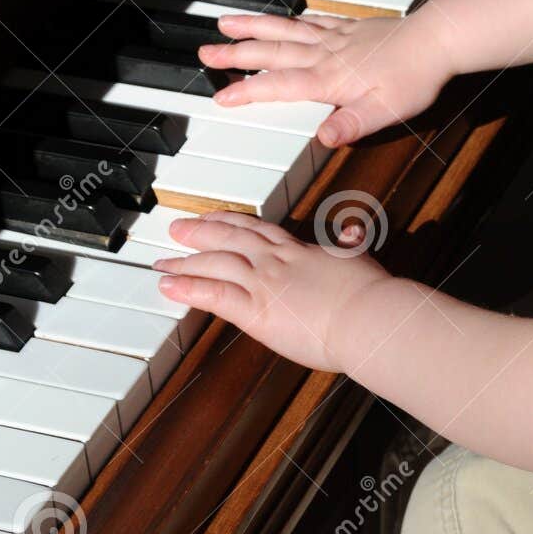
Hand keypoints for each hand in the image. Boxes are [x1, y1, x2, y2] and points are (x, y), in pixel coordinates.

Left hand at [153, 212, 385, 372]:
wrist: (368, 315)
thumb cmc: (369, 293)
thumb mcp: (359, 258)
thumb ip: (350, 244)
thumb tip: (353, 231)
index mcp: (299, 250)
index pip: (257, 230)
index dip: (231, 222)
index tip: (213, 217)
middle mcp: (276, 261)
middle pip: (229, 239)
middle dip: (200, 233)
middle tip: (176, 229)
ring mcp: (264, 284)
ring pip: (216, 264)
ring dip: (186, 261)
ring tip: (163, 261)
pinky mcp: (256, 312)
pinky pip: (214, 295)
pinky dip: (188, 288)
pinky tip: (168, 286)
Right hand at [200, 5, 455, 147]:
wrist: (438, 40)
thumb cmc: (415, 78)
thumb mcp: (385, 111)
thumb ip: (352, 125)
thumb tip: (324, 139)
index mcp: (329, 79)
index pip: (279, 86)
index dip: (248, 91)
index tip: (221, 96)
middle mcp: (326, 55)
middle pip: (272, 52)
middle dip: (236, 53)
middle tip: (205, 52)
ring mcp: (337, 38)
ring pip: (285, 30)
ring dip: (254, 27)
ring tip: (226, 21)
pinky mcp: (350, 28)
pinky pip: (311, 21)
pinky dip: (290, 19)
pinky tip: (283, 19)